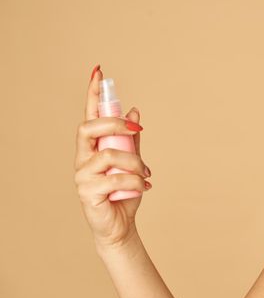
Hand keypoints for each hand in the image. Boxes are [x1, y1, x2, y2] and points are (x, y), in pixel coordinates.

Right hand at [74, 66, 151, 250]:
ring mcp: (82, 176)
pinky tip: (144, 187)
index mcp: (93, 148)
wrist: (121, 225)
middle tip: (137, 128)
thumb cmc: (124, 193)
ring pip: (108, 155)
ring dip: (134, 163)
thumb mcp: (133, 162)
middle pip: (89, 128)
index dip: (93, 94)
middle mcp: (83, 158)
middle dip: (115, 123)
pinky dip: (135, 182)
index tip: (99, 72)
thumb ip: (132, 139)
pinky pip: (115, 179)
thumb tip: (135, 110)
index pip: (89, 116)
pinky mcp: (88, 193)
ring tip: (146, 174)